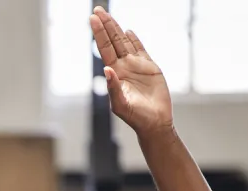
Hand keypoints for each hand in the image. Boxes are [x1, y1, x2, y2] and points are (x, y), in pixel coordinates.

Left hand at [90, 7, 173, 136]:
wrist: (155, 122)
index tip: (92, 19)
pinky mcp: (150, 67)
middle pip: (112, 41)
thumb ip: (113, 87)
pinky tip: (128, 31)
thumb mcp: (120, 104)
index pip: (104, 49)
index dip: (99, 33)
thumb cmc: (135, 117)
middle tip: (97, 9)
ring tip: (108, 15)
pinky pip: (141, 49)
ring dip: (116, 29)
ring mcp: (136, 65)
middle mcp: (123, 67)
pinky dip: (134, 39)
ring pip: (124, 42)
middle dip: (105, 25)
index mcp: (114, 73)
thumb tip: (107, 69)